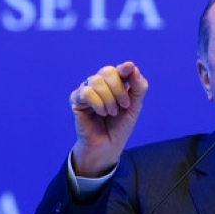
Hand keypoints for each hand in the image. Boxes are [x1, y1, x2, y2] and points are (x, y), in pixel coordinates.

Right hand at [69, 62, 148, 176]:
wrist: (108, 146)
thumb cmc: (120, 126)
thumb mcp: (134, 107)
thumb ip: (138, 88)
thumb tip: (132, 66)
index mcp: (115, 83)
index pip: (119, 69)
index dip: (124, 68)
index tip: (129, 68)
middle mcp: (100, 84)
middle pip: (107, 71)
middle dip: (118, 88)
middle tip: (124, 105)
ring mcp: (87, 90)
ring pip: (96, 81)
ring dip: (109, 99)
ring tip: (112, 113)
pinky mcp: (76, 99)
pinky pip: (86, 92)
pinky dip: (98, 103)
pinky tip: (101, 113)